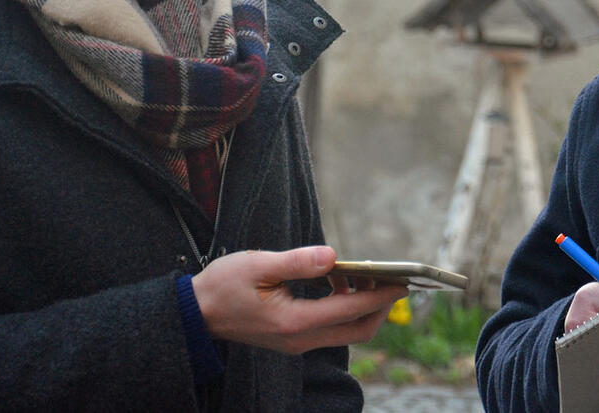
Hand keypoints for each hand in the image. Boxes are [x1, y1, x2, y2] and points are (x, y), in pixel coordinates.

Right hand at [191, 246, 407, 354]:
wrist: (195, 313)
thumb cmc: (223, 286)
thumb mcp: (258, 265)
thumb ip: (297, 262)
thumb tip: (332, 256)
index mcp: (295, 322)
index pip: (351, 310)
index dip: (381, 296)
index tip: (403, 282)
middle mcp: (301, 339)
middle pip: (358, 329)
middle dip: (380, 305)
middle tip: (391, 278)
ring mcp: (298, 342)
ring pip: (347, 330)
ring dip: (362, 304)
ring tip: (363, 273)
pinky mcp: (294, 338)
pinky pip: (331, 326)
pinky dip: (344, 305)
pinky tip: (337, 279)